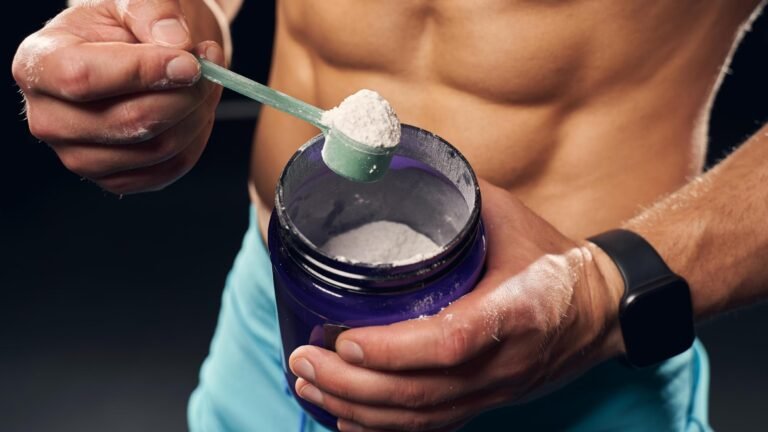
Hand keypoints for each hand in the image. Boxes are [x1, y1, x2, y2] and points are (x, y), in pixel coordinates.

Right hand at [11, 0, 224, 193]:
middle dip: (185, 94)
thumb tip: (176, 44)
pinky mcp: (116, 179)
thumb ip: (153, 11)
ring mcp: (81, 156)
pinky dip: (197, 138)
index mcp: (39, 65)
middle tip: (209, 64)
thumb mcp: (132, 2)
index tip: (190, 62)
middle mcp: (50, 118)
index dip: (144, 72)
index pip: (83, 78)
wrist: (135, 55)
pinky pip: (171, 168)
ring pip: (158, 148)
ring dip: (197, 113)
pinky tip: (197, 109)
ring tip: (205, 81)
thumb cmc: (126, 26)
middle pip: (129, 121)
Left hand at [288, 180, 625, 430]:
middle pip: (423, 391)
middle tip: (303, 363)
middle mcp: (506, 361)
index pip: (451, 340)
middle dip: (354, 384)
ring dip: (359, 409)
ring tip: (309, 387)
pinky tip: (346, 420)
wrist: (602, 309)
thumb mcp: (509, 216)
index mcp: (518, 308)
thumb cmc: (554, 258)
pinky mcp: (489, 401)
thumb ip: (455, 199)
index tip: (344, 339)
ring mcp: (497, 389)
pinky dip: (385, 429)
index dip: (394, 349)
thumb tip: (392, 173)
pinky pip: (434, 426)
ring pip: (422, 417)